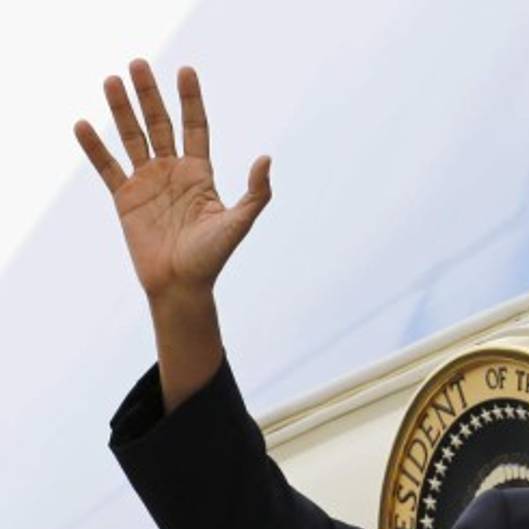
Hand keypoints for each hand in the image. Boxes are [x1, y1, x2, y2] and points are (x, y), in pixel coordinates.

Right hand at [74, 59, 270, 300]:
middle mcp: (173, 172)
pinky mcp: (124, 198)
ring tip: (111, 80)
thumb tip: (266, 158)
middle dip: (149, 95)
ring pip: (132, 138)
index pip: (195, 127)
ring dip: (121, 110)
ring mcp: (147, 183)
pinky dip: (94, 147)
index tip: (185, 71)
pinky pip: (107, 167)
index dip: (190, 100)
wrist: (181, 286)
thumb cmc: (213, 257)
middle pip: (160, 124)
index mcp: (200, 174)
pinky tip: (84, 124)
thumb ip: (256, 193)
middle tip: (138, 63)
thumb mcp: (239, 223)